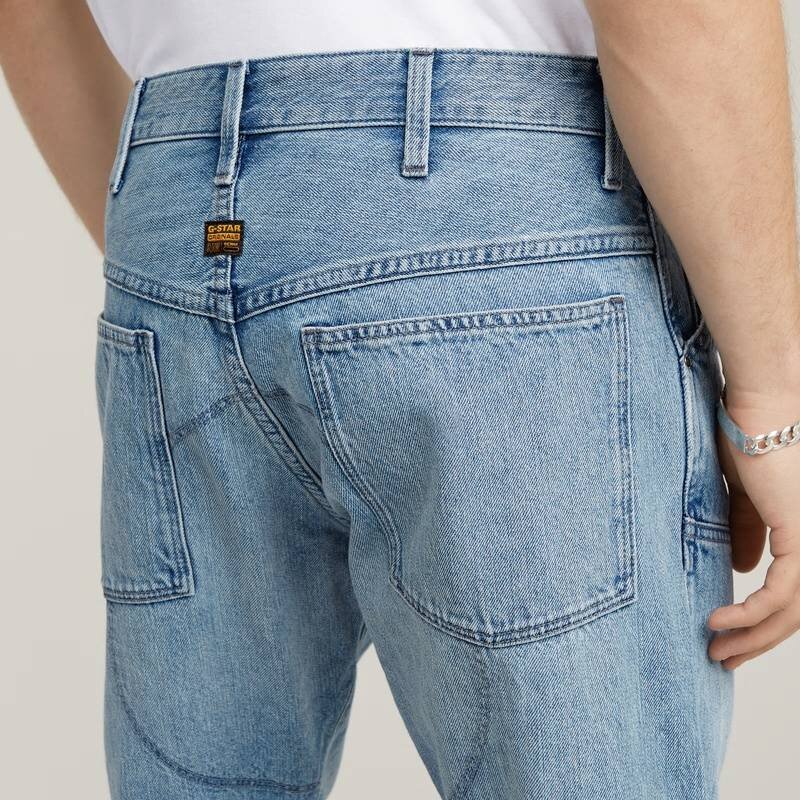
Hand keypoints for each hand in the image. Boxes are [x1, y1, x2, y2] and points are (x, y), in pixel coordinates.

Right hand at [707, 391, 799, 669]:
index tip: (731, 638)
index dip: (765, 625)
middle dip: (758, 644)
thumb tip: (741, 569)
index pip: (795, 597)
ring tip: (717, 651)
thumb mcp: (745, 500)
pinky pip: (779, 594)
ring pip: (792, 613)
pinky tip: (719, 621)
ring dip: (752, 638)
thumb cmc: (749, 443)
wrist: (757, 413)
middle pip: (797, 615)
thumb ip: (747, 533)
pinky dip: (748, 614)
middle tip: (724, 659)